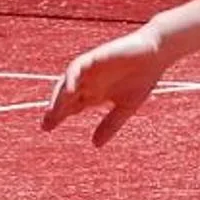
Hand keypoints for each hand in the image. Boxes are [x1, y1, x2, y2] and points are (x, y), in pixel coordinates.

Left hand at [42, 30, 171, 145]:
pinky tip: (69, 92)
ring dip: (59, 97)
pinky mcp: (94, 58)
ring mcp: (89, 70)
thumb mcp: (126, 108)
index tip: (46, 128)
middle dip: (55, 110)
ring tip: (52, 112)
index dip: (58, 116)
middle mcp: (88, 82)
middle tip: (45, 124)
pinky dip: (71, 79)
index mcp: (94, 93)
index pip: (70, 106)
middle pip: (65, 97)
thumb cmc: (143, 78)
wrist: (155, 54)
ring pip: (67, 83)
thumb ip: (110, 125)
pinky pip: (77, 68)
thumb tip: (95, 145)